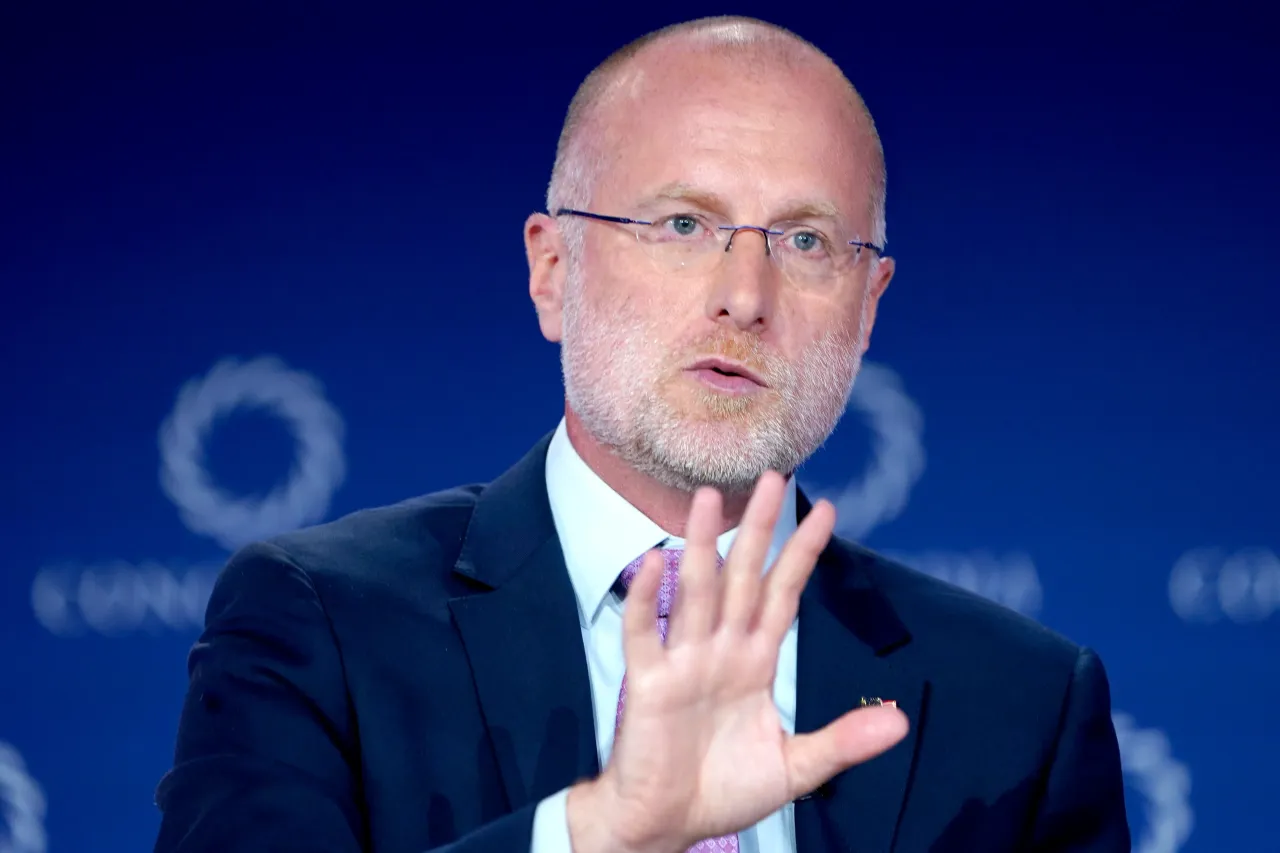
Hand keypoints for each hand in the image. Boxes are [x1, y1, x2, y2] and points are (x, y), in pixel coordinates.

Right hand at [567, 471, 909, 852]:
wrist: (665, 826)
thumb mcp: (796, 768)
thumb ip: (843, 741)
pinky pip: (645, 633)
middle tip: (771, 479)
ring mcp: (684, 662)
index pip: (784, 595)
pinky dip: (646, 599)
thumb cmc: (722, 792)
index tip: (827, 510)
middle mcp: (721, 651)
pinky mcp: (648, 683)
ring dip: (700, 545)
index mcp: (755, 662)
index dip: (803, 554)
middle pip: (743, 577)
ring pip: (695, 591)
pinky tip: (654, 562)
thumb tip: (902, 721)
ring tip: (706, 499)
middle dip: (757, 529)